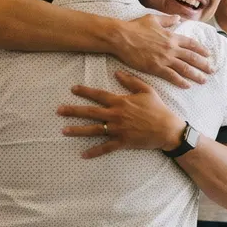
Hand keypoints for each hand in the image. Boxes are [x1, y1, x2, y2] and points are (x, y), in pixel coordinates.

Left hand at [60, 71, 185, 157]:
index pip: (98, 95)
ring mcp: (118, 129)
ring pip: (93, 130)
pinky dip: (94, 152)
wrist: (168, 129)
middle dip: (73, 111)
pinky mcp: (122, 142)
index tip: (72, 89)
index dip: (85, 91)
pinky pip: (105, 148)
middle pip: (90, 112)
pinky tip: (82, 154)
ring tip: (63, 131)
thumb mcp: (147, 90)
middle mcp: (116, 115)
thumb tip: (117, 72)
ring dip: (77, 130)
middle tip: (58, 111)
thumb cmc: (158, 109)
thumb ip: (131, 81)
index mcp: (121, 102)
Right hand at [110, 14, 213, 86]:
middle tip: (212, 70)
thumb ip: (167, 19)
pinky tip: (187, 85)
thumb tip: (177, 17)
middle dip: (204, 64)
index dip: (201, 49)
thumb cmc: (135, 27)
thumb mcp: (153, 19)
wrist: (122, 37)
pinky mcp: (156, 67)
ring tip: (204, 80)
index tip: (208, 54)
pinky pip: (172, 76)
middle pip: (192, 57)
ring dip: (196, 75)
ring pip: (185, 68)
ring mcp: (164, 58)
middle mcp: (171, 48)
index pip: (191, 44)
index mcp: (171, 36)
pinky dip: (181, 81)